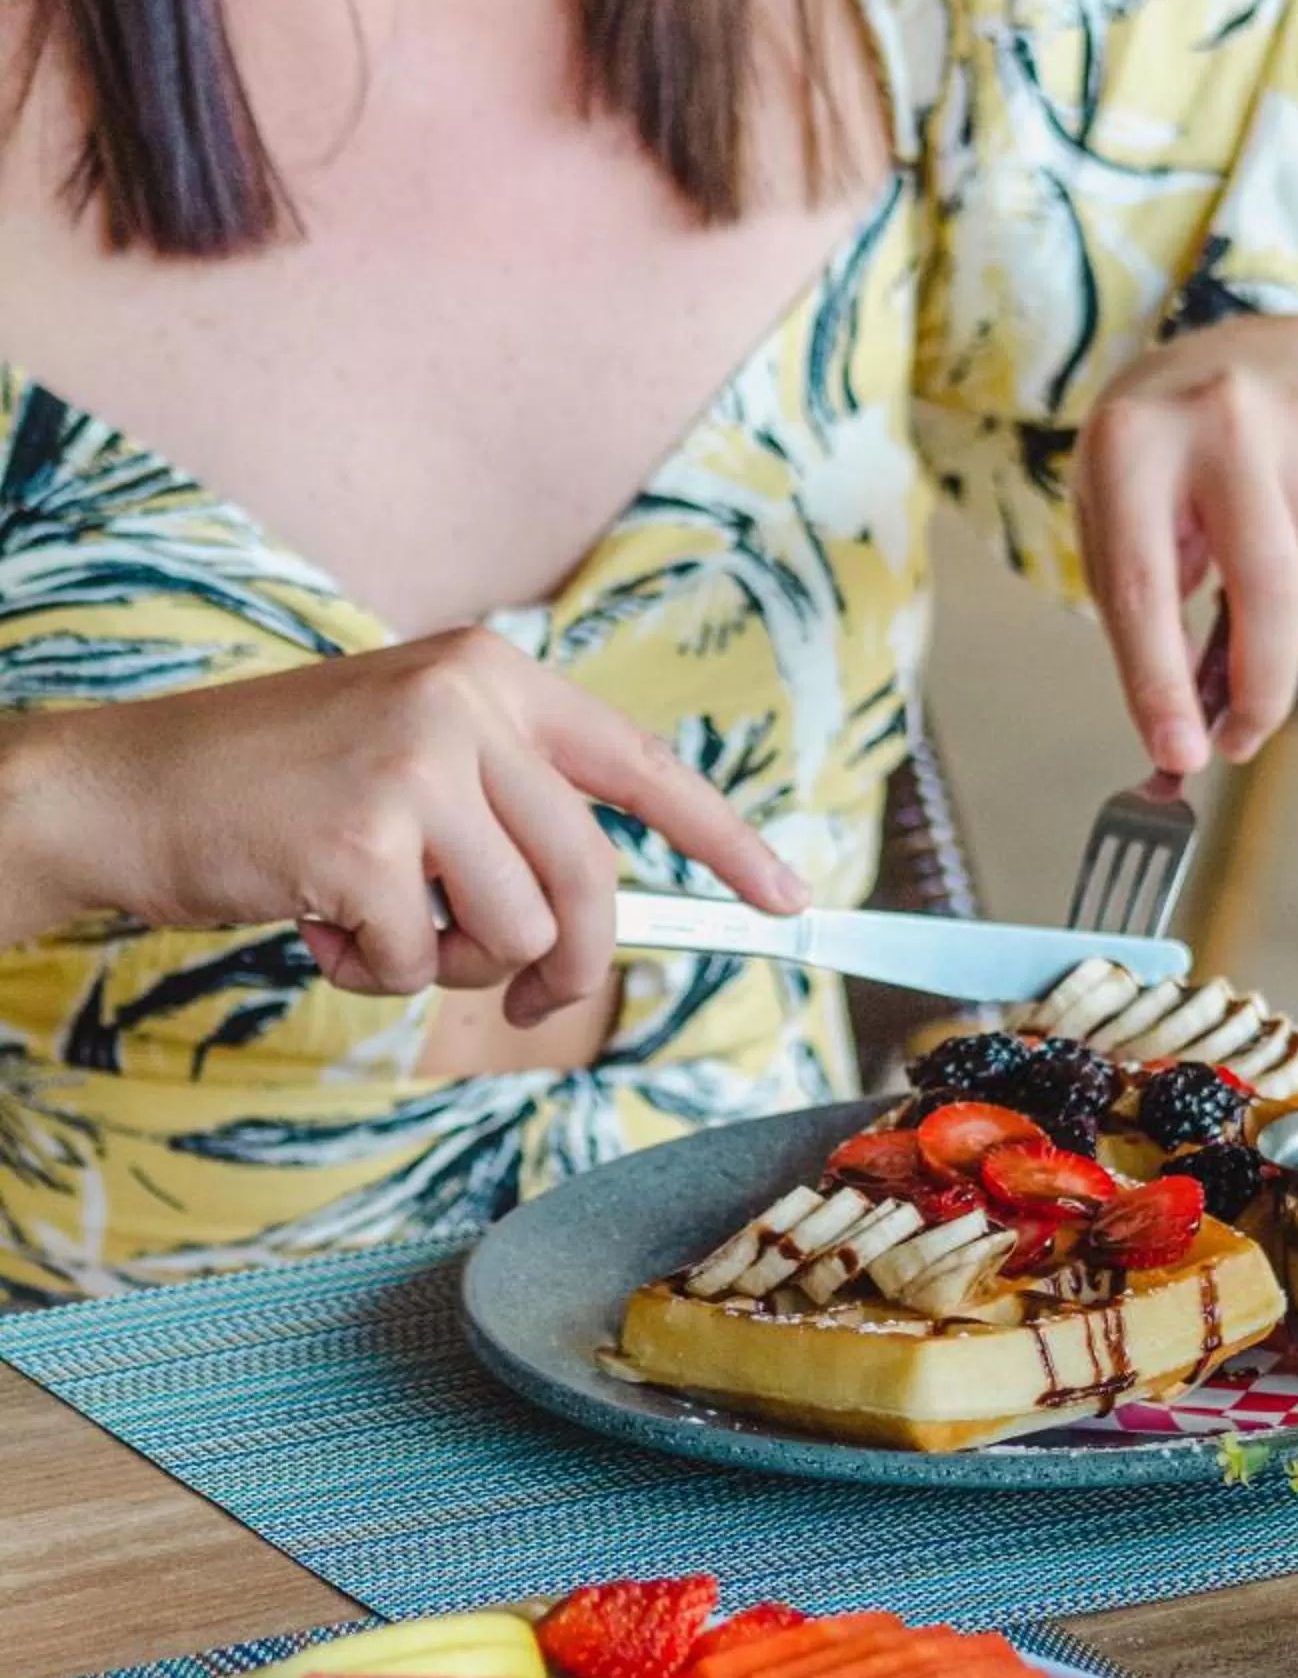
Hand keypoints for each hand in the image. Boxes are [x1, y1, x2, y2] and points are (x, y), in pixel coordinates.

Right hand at [28, 627, 807, 1023]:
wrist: (126, 788)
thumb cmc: (276, 792)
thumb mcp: (410, 758)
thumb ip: (507, 809)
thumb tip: (605, 922)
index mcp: (493, 674)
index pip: (642, 765)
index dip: (725, 842)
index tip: (790, 900)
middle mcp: (467, 702)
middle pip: (590, 881)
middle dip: (566, 968)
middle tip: (520, 1003)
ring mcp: (417, 765)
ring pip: (518, 933)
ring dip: (446, 963)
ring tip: (369, 919)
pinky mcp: (364, 838)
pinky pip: (419, 961)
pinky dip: (368, 971)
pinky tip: (312, 918)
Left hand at [1071, 316, 1297, 769]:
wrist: (1262, 355)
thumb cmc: (1166, 460)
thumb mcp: (1116, 513)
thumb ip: (1137, 611)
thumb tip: (1178, 732)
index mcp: (1131, 441)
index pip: (1144, 587)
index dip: (1161, 683)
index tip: (1179, 755)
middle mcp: (1222, 418)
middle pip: (1266, 593)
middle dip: (1260, 692)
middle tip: (1240, 740)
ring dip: (1293, 641)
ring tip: (1255, 615)